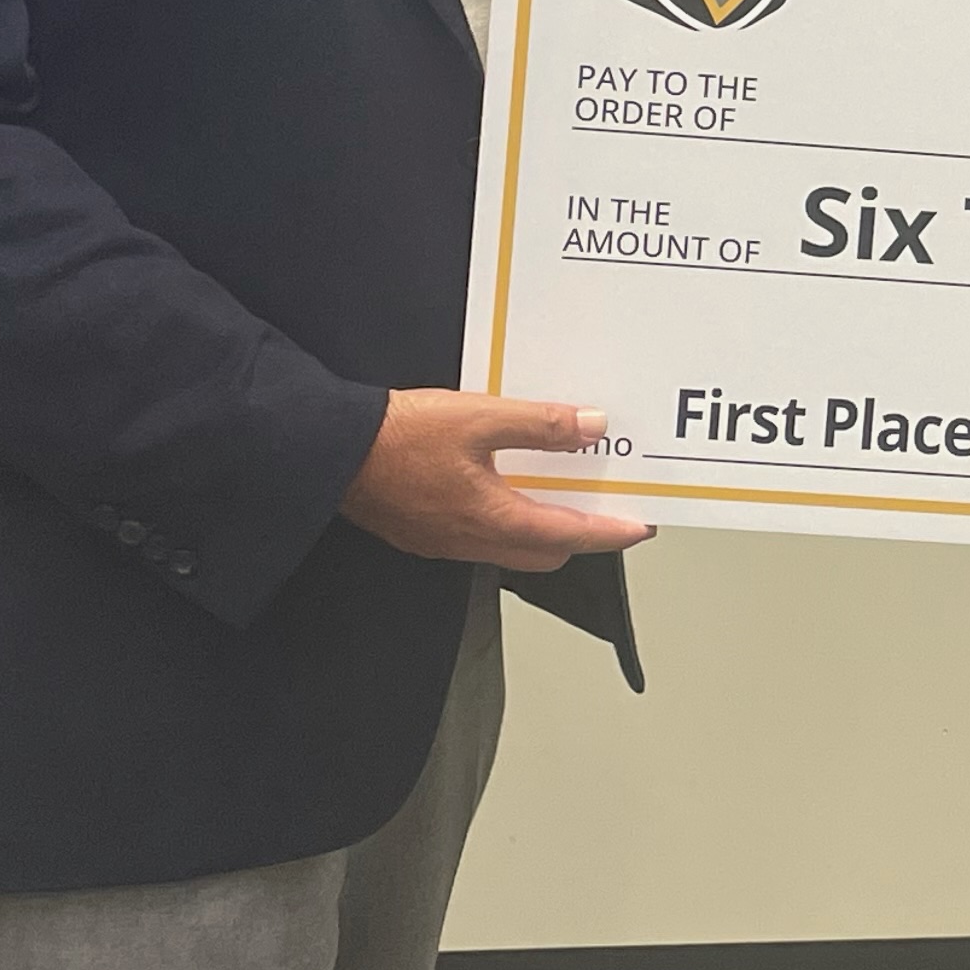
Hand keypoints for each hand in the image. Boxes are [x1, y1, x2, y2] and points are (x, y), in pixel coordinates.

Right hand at [339, 389, 654, 571]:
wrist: (329, 451)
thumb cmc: (399, 436)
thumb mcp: (479, 417)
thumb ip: (541, 424)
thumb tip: (591, 427)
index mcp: (495, 519)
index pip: (572, 536)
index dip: (611, 532)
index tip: (640, 525)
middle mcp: (473, 541)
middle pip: (546, 552)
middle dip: (582, 535)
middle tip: (606, 504)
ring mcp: (446, 542)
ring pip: (513, 547)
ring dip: (544, 526)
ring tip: (564, 489)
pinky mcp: (425, 532)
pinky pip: (482, 535)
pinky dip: (509, 518)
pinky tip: (507, 484)